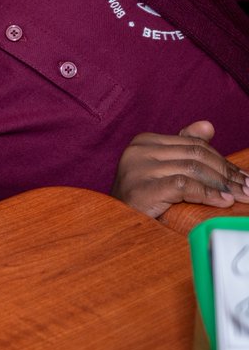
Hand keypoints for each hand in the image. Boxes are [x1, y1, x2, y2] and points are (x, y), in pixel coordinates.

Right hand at [111, 120, 248, 217]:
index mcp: (144, 142)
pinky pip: (184, 185)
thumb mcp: (160, 170)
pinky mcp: (142, 187)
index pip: (194, 144)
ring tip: (241, 196)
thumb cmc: (139, 199)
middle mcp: (139, 150)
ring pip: (193, 168)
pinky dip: (208, 194)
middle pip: (196, 154)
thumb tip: (208, 126)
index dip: (223, 160)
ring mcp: (138, 168)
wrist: (113, 224)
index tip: (243, 177)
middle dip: (228, 173)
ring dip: (223, 185)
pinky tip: (223, 201)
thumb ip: (182, 149)